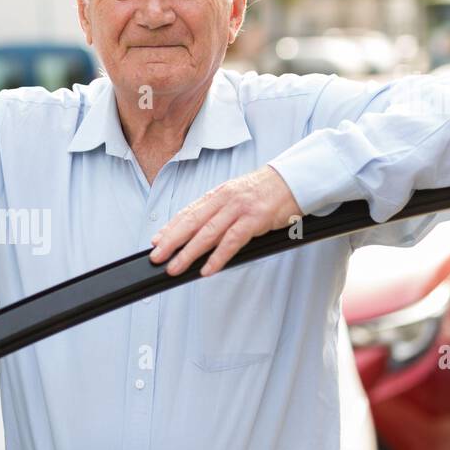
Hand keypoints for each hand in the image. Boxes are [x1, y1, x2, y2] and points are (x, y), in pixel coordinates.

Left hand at [149, 165, 302, 276]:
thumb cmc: (265, 191)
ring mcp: (238, 209)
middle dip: (171, 241)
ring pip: (207, 233)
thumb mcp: (236, 196)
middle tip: (157, 257)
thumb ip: (217, 212)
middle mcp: (224, 200)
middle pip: (191, 223)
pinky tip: (207, 269)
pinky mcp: (255, 219)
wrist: (293, 180)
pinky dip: (218, 257)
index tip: (156, 241)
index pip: (188, 212)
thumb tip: (198, 231)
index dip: (170, 228)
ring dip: (188, 253)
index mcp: (217, 194)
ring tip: (175, 267)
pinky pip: (232, 241)